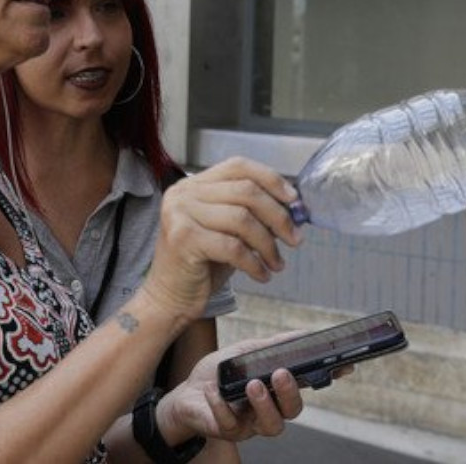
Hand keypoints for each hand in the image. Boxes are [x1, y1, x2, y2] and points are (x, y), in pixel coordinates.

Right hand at [141, 158, 302, 319]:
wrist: (170, 298)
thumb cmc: (202, 264)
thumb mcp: (228, 230)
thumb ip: (252, 213)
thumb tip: (293, 207)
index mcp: (195, 184)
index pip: (239, 166)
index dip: (271, 179)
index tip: (294, 200)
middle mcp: (184, 193)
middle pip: (245, 191)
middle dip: (278, 216)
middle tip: (295, 238)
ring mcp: (180, 214)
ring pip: (242, 219)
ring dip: (268, 244)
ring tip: (277, 262)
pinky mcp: (183, 239)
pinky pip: (233, 247)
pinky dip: (254, 263)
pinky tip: (262, 274)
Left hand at [156, 333, 353, 443]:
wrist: (185, 394)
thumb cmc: (219, 374)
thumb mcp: (247, 352)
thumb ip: (273, 346)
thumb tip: (303, 335)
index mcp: (277, 388)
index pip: (308, 385)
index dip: (327, 377)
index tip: (343, 366)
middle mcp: (270, 408)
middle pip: (293, 410)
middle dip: (290, 393)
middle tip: (281, 373)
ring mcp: (251, 423)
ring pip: (272, 426)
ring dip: (265, 405)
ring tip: (252, 385)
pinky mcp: (229, 432)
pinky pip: (231, 426)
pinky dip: (223, 407)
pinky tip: (216, 393)